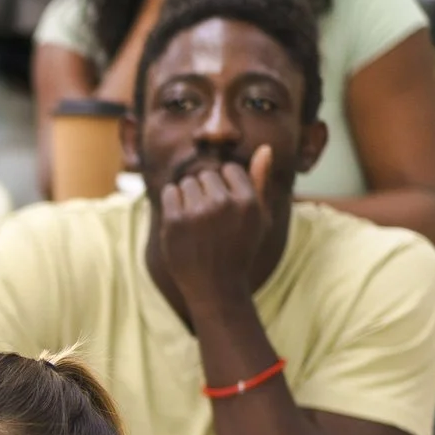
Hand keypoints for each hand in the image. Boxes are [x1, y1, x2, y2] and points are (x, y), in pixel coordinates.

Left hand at [156, 144, 272, 311]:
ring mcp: (197, 212)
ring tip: (196, 222)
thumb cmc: (239, 249)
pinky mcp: (174, 221)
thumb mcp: (259, 218)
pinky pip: (169, 193)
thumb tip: (265, 148)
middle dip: (205, 191)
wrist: (215, 286)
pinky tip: (181, 222)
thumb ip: (260, 182)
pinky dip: (173, 204)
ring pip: (186, 183)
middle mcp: (224, 203)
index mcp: (248, 201)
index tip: (224, 208)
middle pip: (206, 175)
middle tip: (209, 219)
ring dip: (188, 197)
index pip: (229, 169)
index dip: (225, 187)